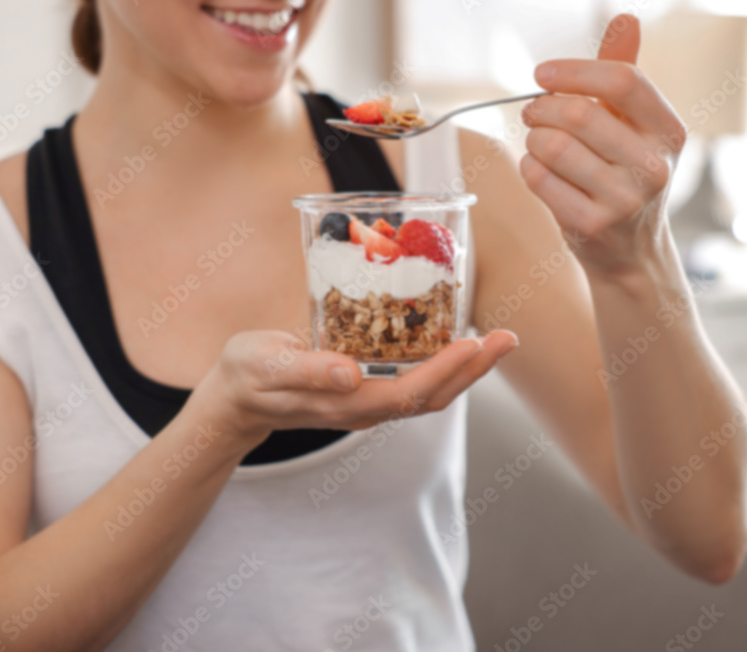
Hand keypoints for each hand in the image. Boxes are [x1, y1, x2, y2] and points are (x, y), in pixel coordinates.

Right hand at [200, 329, 518, 443]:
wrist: (237, 397)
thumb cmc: (248, 376)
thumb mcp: (267, 366)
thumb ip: (306, 370)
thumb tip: (350, 373)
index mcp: (346, 404)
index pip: (409, 394)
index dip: (446, 372)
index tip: (476, 344)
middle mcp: (366, 408)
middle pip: (432, 396)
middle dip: (474, 370)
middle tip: (509, 337)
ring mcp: (369, 401)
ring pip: (429, 391)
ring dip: (466, 368)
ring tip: (496, 338)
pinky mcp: (368, 388)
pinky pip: (415, 380)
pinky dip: (443, 362)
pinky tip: (456, 338)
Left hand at [521, 14, 686, 277]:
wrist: (631, 252)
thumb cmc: (624, 175)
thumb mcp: (633, 126)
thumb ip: (623, 72)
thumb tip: (625, 18)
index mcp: (668, 131)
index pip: (623, 81)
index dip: (574, 71)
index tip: (541, 74)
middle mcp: (653, 166)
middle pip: (579, 113)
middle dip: (542, 108)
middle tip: (532, 113)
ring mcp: (625, 200)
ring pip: (553, 147)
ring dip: (533, 140)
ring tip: (539, 144)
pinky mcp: (592, 225)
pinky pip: (539, 179)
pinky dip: (529, 169)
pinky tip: (540, 171)